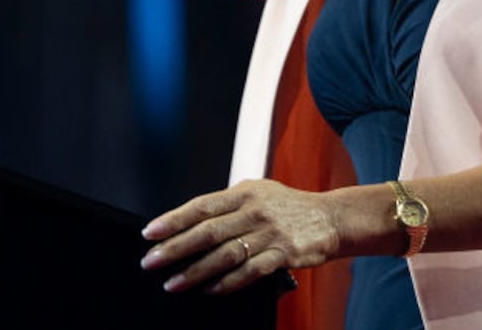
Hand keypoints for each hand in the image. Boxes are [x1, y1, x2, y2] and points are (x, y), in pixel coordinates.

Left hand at [139, 179, 340, 293]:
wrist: (331, 218)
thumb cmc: (290, 207)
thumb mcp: (259, 193)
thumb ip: (228, 205)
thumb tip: (190, 223)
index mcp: (245, 192)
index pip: (201, 206)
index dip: (173, 220)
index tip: (150, 233)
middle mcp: (255, 211)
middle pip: (207, 232)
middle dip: (175, 249)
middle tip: (151, 262)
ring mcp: (269, 233)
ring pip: (224, 255)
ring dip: (195, 272)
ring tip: (173, 283)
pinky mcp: (283, 254)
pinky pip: (248, 272)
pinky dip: (227, 283)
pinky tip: (210, 289)